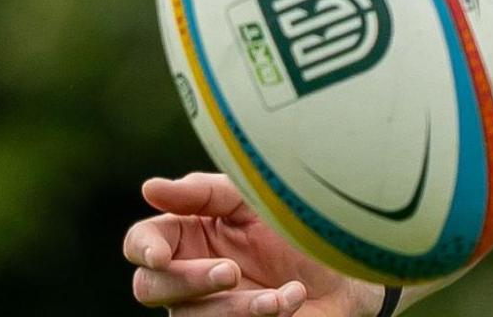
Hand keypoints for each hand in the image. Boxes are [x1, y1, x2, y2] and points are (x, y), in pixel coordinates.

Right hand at [124, 172, 384, 315]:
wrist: (350, 269)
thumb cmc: (298, 229)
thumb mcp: (258, 200)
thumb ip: (206, 192)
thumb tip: (150, 188)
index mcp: (189, 236)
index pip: (142, 242)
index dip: (143, 248)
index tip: (161, 255)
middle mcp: (189, 278)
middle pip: (150, 288)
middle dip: (187, 282)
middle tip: (231, 272)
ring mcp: (209, 311)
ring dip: (235, 308)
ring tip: (279, 296)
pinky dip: (262, 316)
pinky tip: (292, 298)